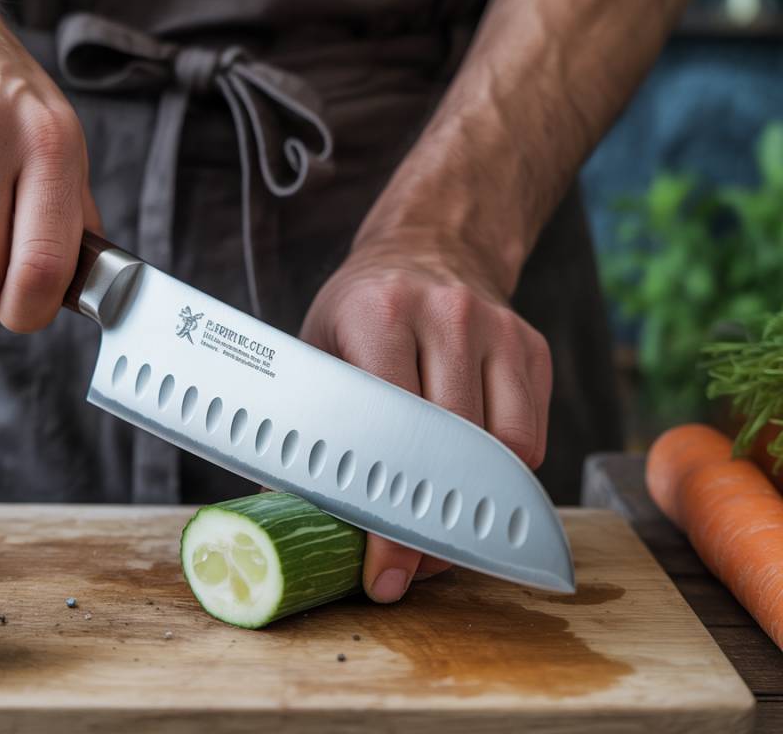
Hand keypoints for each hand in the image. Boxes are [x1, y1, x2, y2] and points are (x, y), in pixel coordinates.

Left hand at [301, 217, 551, 602]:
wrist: (431, 246)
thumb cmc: (363, 308)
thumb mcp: (317, 346)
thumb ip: (304, 423)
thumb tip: (282, 513)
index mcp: (381, 314)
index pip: (390, 432)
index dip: (388, 514)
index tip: (384, 568)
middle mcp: (448, 316)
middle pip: (450, 450)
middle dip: (431, 527)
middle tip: (409, 568)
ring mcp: (499, 330)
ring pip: (502, 452)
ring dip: (471, 510)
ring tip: (440, 539)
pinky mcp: (532, 349)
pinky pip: (530, 438)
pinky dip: (503, 478)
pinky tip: (469, 487)